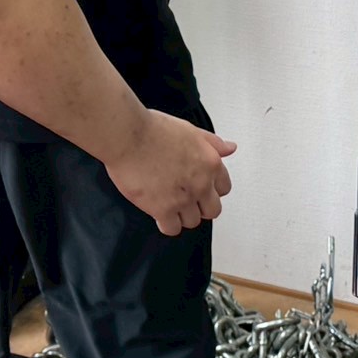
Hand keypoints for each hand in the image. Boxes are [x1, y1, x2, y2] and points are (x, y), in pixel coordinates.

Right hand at [104, 110, 236, 235]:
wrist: (128, 136)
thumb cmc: (153, 129)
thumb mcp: (189, 129)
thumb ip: (212, 143)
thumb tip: (230, 148)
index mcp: (210, 162)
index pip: (224, 188)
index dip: (212, 189)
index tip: (202, 188)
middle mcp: (200, 183)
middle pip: (212, 210)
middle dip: (201, 206)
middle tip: (187, 199)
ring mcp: (183, 198)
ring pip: (193, 221)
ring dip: (182, 215)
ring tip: (170, 203)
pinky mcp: (162, 209)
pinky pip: (172, 229)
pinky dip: (167, 224)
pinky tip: (159, 214)